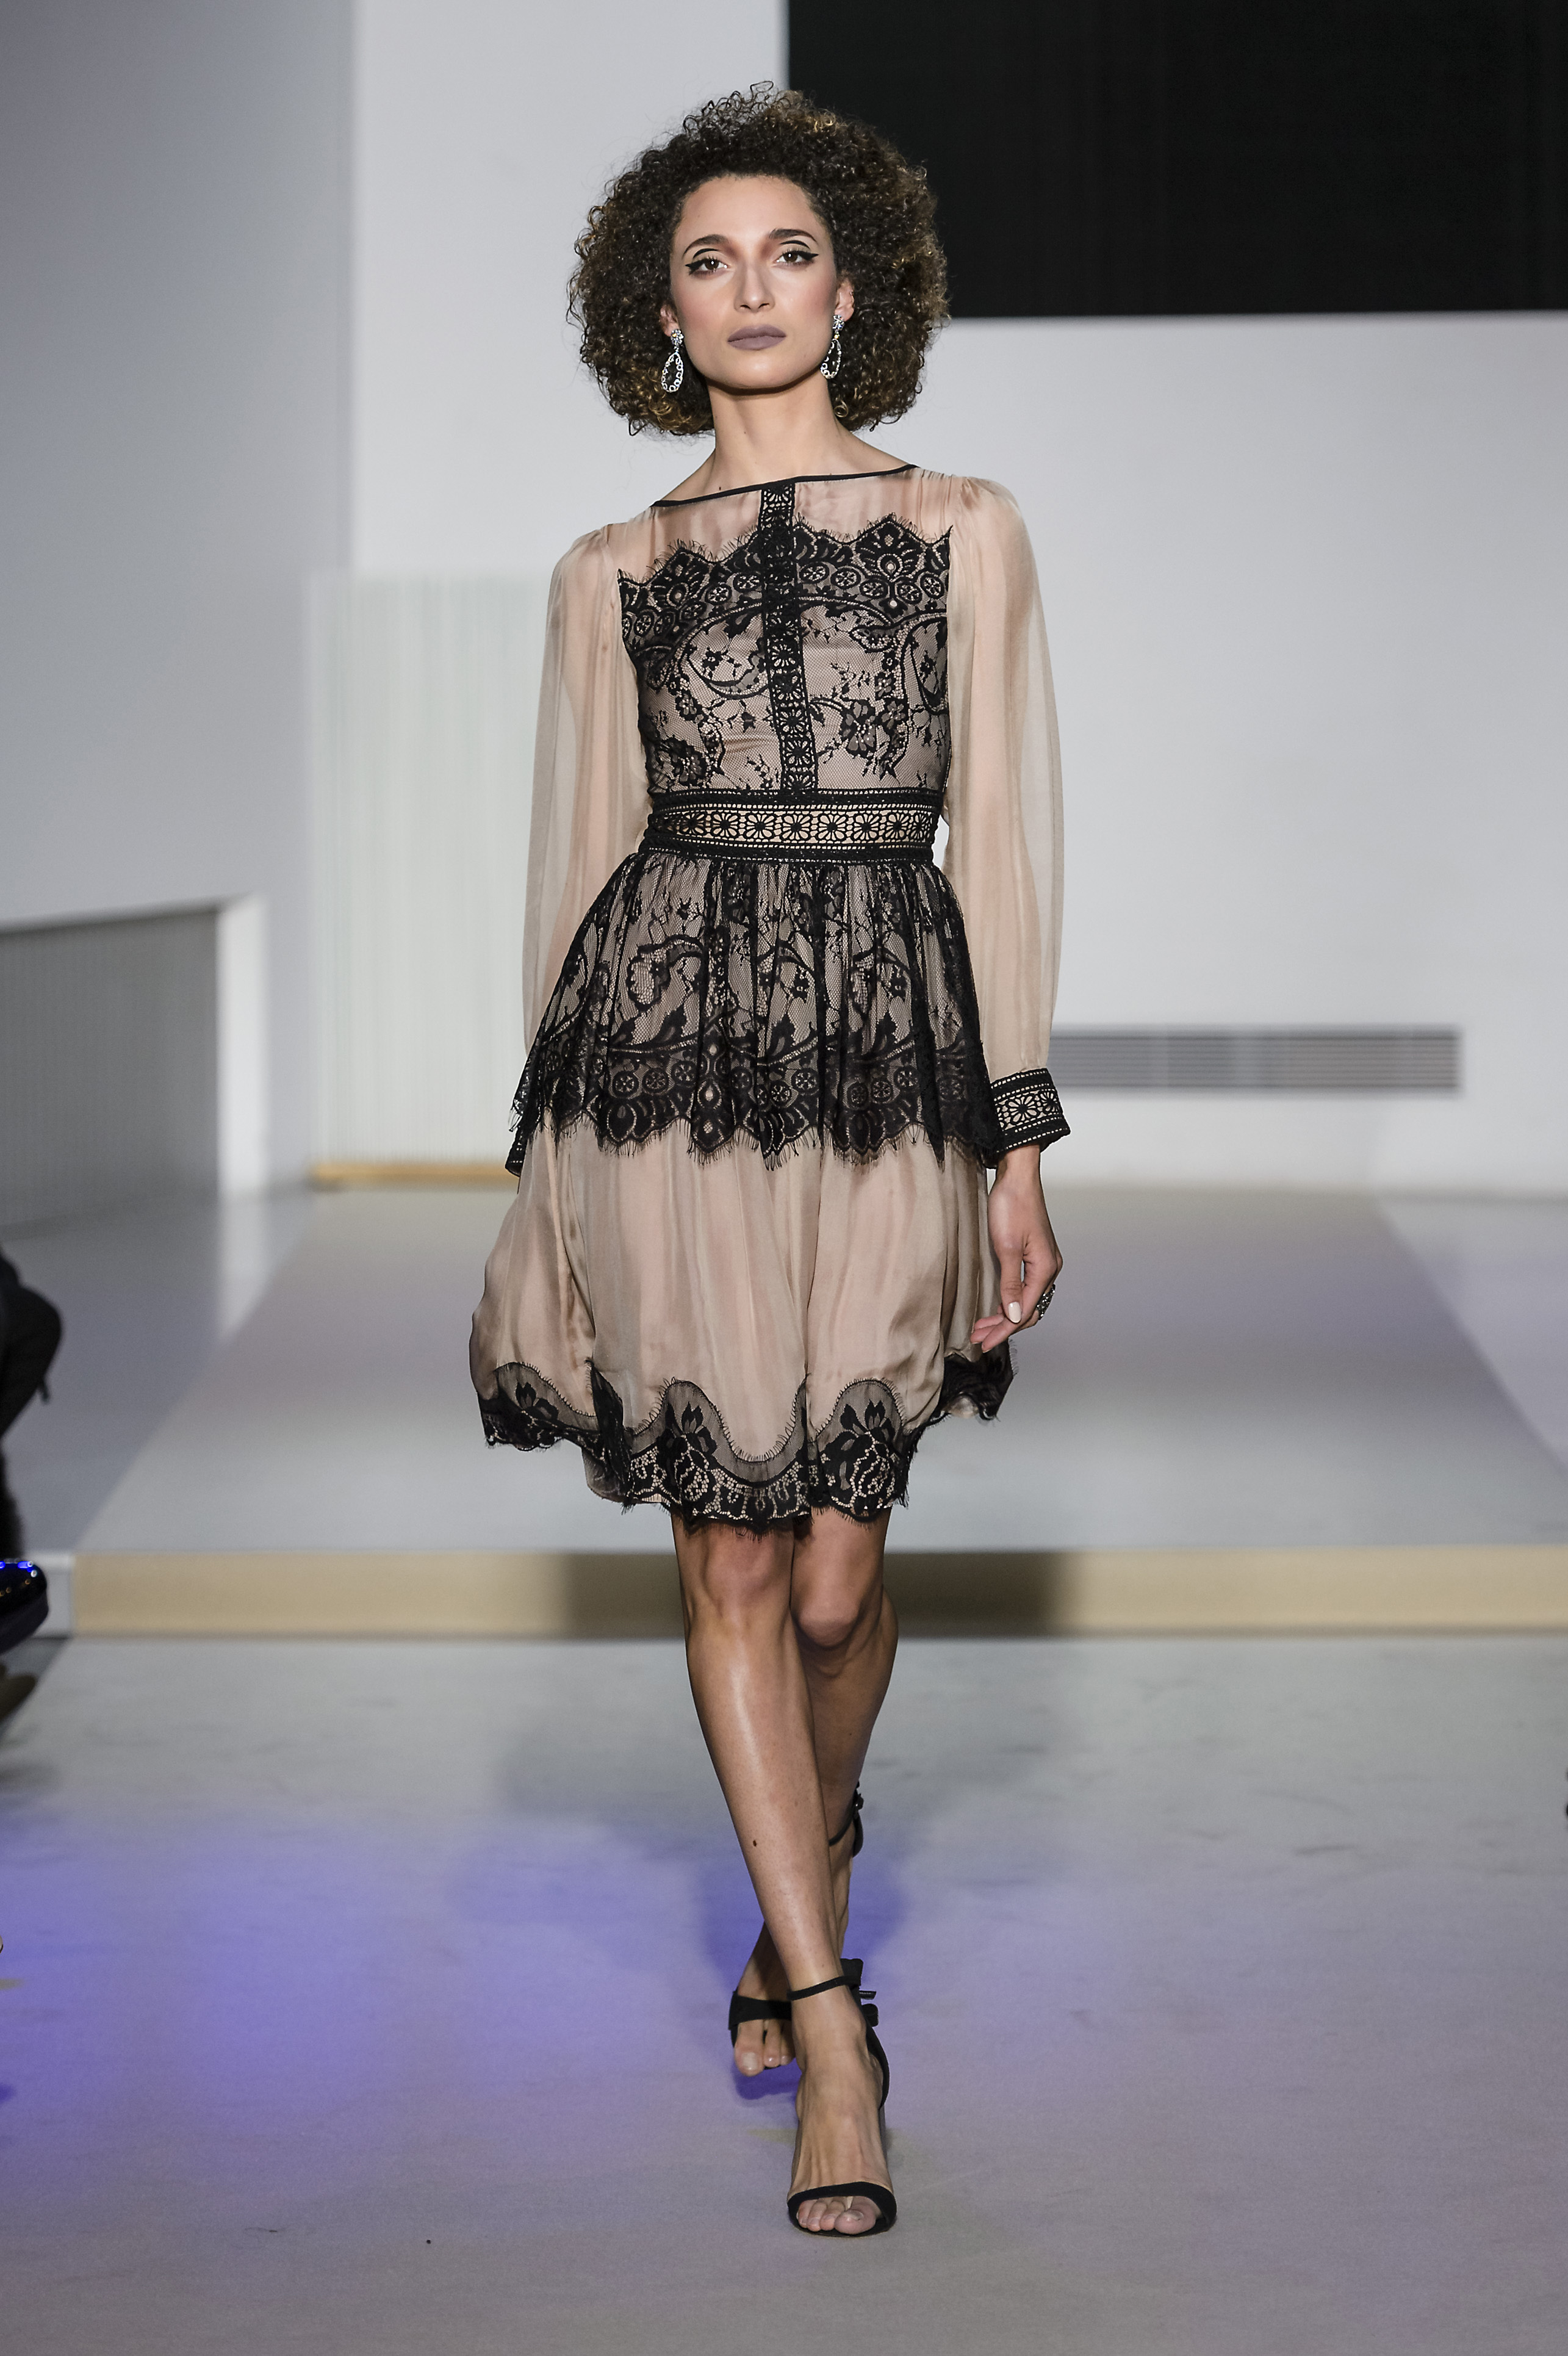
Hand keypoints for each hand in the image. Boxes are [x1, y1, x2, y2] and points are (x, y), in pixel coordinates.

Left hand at [970, 1147, 1062, 1352]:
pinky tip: (997, 1307)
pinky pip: (1026, 1287)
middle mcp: (1049, 1268)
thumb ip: (1009, 1284)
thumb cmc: (1012, 1206)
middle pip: (1028, 1309)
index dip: (1004, 1330)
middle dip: (1004, 1326)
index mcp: (1045, 1268)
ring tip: (983, 1327)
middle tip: (979, 1338)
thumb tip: (1013, 1317)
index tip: (985, 1342)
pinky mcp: (1035, 1255)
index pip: (1024, 1311)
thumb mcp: (1005, 1247)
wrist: (1017, 1177)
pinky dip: (1011, 1301)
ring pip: (1027, 1300)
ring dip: (1006, 1316)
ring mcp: (1043, 1262)